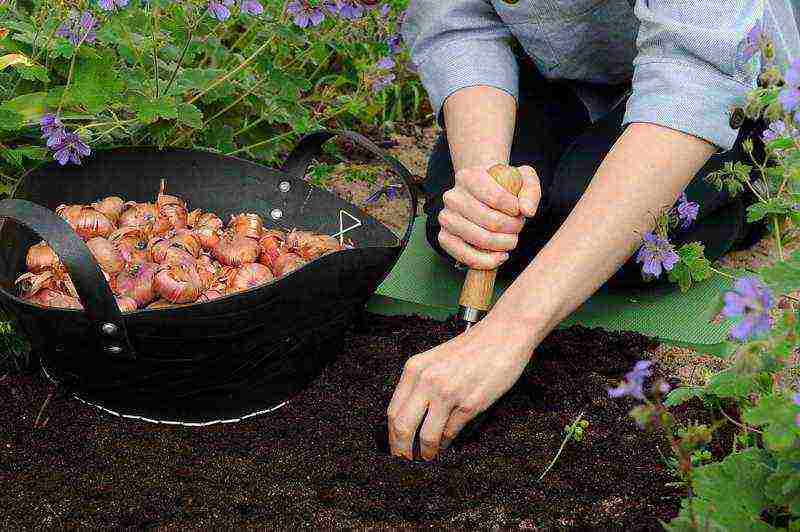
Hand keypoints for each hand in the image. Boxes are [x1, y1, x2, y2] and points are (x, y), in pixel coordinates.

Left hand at [386, 314, 534, 460]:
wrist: (503, 335)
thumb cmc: (472, 347)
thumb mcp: (435, 360)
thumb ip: (421, 384)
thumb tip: (411, 416)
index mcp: (414, 369)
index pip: (393, 411)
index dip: (392, 435)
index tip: (395, 447)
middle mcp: (427, 381)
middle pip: (402, 427)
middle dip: (402, 450)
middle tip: (405, 461)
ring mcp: (448, 393)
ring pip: (426, 436)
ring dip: (426, 452)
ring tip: (428, 457)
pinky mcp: (469, 404)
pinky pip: (451, 433)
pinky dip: (446, 443)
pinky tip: (446, 444)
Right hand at [438, 165, 540, 269]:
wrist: (483, 193)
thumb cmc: (504, 187)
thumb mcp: (523, 179)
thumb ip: (531, 190)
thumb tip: (527, 211)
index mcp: (469, 177)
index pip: (496, 198)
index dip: (514, 210)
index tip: (519, 210)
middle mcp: (453, 197)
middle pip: (491, 222)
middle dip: (513, 228)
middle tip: (517, 227)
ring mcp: (446, 218)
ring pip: (481, 240)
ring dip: (504, 244)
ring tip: (510, 239)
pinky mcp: (444, 237)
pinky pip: (466, 256)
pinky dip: (487, 261)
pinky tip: (500, 256)